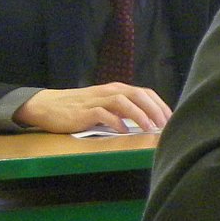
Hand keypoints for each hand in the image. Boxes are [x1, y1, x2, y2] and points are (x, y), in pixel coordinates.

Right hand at [13, 84, 170, 134]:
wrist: (48, 106)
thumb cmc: (80, 107)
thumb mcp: (106, 105)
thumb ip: (125, 109)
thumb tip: (150, 121)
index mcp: (117, 89)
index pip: (146, 92)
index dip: (160, 105)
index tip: (171, 119)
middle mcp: (109, 91)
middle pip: (138, 95)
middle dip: (155, 110)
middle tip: (165, 125)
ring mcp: (96, 100)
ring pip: (123, 101)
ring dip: (139, 115)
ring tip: (149, 128)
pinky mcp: (84, 111)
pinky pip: (103, 114)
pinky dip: (115, 122)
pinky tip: (124, 131)